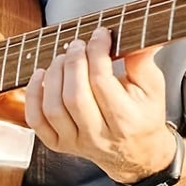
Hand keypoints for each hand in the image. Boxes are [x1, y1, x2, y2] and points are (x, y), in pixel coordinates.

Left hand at [25, 27, 176, 183]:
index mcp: (125, 120)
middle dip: (73, 63)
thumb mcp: (152, 89)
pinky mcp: (57, 144)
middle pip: (75, 96)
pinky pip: (36, 121)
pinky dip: (33, 96)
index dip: (97, 53)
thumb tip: (134, 33)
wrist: (134, 153)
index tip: (99, 34)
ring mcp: (75, 142)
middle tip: (77, 44)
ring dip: (53, 76)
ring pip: (53, 108)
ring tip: (63, 58)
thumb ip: (142, 61)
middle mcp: (98, 135)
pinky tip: (39, 75)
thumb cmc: (142, 115)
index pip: (102, 82)